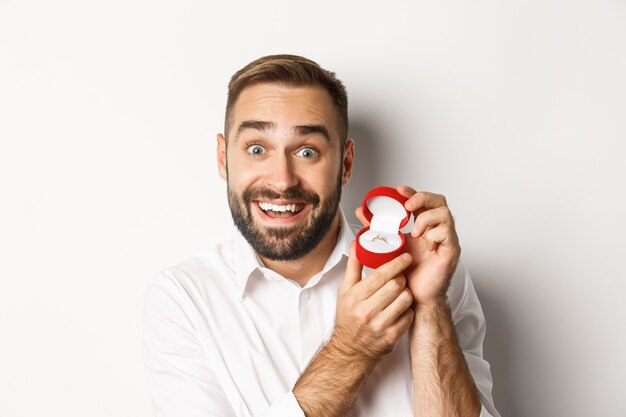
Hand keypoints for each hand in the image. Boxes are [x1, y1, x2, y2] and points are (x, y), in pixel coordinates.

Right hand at [331, 242, 414, 360]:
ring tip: (401, 292)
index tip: (405, 257)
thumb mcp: (345, 291)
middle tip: (401, 277)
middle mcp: (367, 311)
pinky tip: (401, 307)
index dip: (397, 263)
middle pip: (396, 285)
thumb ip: (353, 266)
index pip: (381, 275)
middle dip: (402, 278)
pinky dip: (408, 309)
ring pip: (405, 299)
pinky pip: (409, 315)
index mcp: (355, 298)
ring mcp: (380, 325)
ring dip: (406, 292)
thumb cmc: (348, 318)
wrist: (350, 350)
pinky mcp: (392, 336)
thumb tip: (357, 244)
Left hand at [355, 185, 460, 306]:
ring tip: (415, 233)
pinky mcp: (451, 251)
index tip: (398, 189)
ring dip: (426, 219)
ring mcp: (446, 240)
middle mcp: (437, 230)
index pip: (423, 200)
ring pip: (445, 214)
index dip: (412, 192)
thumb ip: (377, 227)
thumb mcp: (388, 244)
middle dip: (422, 198)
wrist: (413, 296)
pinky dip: (434, 235)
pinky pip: (447, 234)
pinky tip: (426, 246)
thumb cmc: (405, 273)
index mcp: (424, 226)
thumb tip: (361, 212)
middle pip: (439, 201)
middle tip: (408, 206)